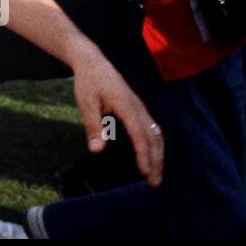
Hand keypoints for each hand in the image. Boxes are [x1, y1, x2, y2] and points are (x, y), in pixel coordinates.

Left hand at [69, 45, 164, 186]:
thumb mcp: (86, 103)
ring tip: (155, 175)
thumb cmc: (88, 82)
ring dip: (158, 155)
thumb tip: (97, 150)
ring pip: (156, 134)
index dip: (143, 154)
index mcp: (126, 105)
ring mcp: (140, 107)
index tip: (145, 172)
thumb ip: (93, 126)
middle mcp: (138, 107)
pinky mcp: (139, 109)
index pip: (139, 134)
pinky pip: (152, 129)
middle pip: (153, 137)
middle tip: (154, 183)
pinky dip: (155, 145)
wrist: (92, 62)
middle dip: (156, 160)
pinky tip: (152, 157)